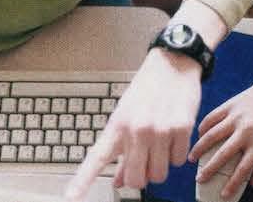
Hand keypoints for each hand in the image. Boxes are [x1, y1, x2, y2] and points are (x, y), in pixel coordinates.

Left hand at [64, 48, 201, 200]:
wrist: (172, 63)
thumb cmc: (147, 90)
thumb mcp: (126, 115)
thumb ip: (122, 150)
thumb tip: (118, 181)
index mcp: (117, 126)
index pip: (97, 159)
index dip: (82, 182)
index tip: (70, 198)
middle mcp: (137, 130)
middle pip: (136, 180)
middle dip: (140, 176)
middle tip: (144, 162)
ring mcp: (160, 130)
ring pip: (159, 175)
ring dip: (160, 166)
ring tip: (160, 145)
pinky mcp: (182, 128)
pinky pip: (178, 161)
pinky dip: (176, 154)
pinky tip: (173, 136)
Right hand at [188, 79, 252, 198]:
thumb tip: (252, 183)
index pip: (243, 169)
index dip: (232, 184)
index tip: (223, 195)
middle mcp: (246, 130)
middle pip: (223, 154)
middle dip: (209, 169)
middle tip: (199, 180)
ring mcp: (236, 117)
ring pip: (212, 135)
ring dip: (199, 149)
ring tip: (191, 159)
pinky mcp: (228, 105)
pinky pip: (211, 118)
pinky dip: (202, 128)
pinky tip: (198, 137)